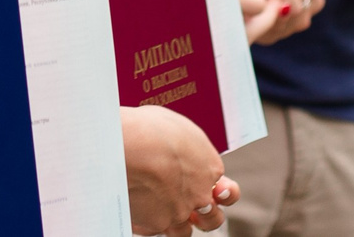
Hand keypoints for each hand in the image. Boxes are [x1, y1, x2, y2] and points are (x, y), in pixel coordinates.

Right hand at [121, 104, 238, 235]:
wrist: (130, 146)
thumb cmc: (151, 128)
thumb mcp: (179, 128)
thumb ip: (187, 146)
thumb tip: (181, 148)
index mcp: (210, 169)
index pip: (223, 189)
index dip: (214, 189)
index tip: (200, 184)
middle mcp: (201, 195)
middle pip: (211, 218)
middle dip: (204, 215)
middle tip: (190, 208)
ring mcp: (180, 212)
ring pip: (184, 231)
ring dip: (175, 223)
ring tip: (158, 211)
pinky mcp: (158, 224)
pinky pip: (153, 229)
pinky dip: (145, 221)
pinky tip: (134, 206)